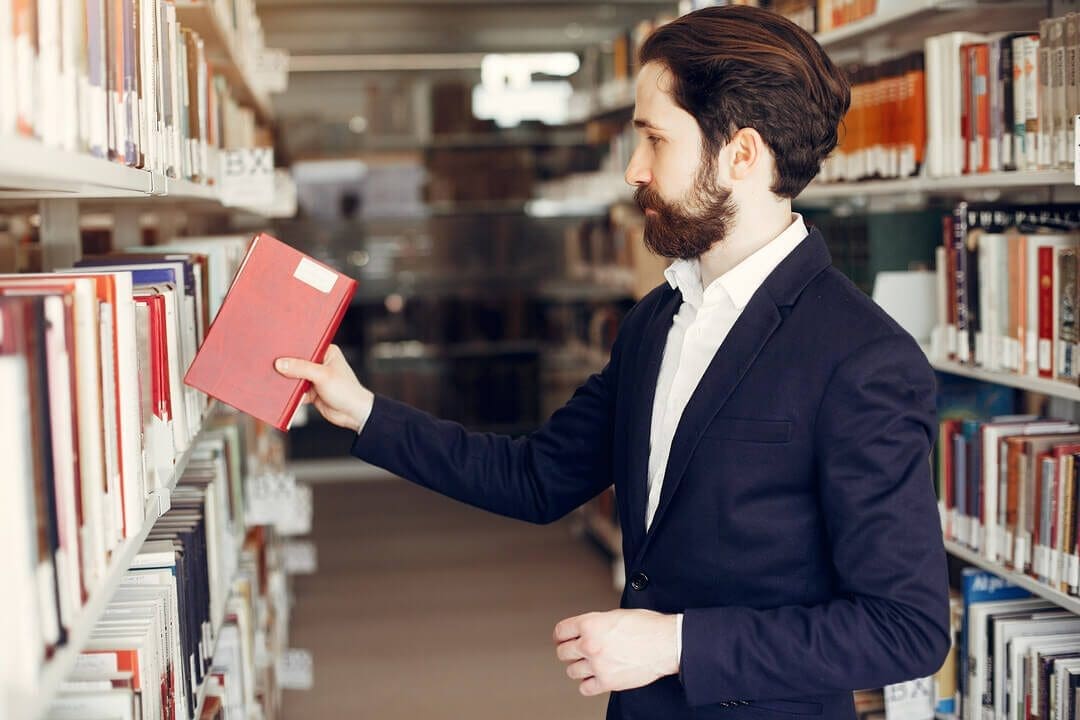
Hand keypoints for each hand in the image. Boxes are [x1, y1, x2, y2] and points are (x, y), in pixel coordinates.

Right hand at [274, 344, 374, 432]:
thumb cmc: (346, 390)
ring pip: (294, 377)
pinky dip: (288, 394)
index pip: (304, 346)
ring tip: (269, 379)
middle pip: (297, 362)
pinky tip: (278, 394)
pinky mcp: (311, 392)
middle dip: (285, 365)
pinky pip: (295, 391)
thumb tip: (280, 364)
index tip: (275, 347)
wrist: (354, 414)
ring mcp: (315, 378)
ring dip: (286, 380)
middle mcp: (320, 363)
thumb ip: (301, 369)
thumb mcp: (323, 376)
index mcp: (326, 352)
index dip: (291, 347)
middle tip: (268, 363)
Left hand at [554, 609, 679, 696]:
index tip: (561, 638)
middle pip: (563, 652)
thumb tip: (587, 629)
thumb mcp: (615, 615)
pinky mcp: (608, 682)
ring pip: (572, 671)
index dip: (560, 635)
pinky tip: (594, 677)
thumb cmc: (648, 627)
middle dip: (567, 651)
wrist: (666, 643)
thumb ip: (596, 623)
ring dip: (578, 667)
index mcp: (590, 624)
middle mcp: (590, 645)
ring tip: (587, 664)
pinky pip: (585, 688)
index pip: (561, 631)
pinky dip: (588, 684)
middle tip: (572, 651)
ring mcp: (597, 665)